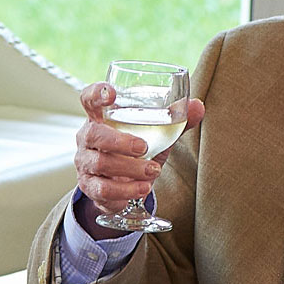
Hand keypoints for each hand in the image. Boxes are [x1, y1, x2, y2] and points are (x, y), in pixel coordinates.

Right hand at [73, 82, 204, 217]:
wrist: (121, 185)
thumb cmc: (136, 152)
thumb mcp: (155, 135)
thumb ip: (174, 120)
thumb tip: (198, 106)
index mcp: (101, 118)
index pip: (89, 99)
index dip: (97, 93)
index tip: (112, 94)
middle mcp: (87, 138)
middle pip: (93, 134)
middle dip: (119, 141)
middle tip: (143, 148)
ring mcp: (85, 163)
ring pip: (100, 164)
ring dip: (130, 168)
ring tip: (153, 171)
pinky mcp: (88, 186)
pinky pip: (103, 189)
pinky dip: (126, 189)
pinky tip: (142, 188)